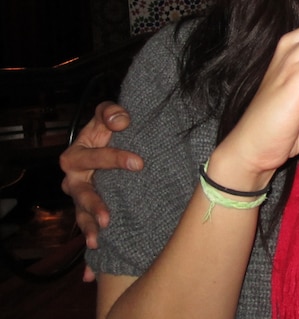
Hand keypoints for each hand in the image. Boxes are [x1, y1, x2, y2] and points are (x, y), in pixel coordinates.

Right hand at [60, 101, 141, 279]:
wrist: (120, 147)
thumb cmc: (117, 131)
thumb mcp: (114, 118)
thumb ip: (113, 113)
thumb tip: (121, 120)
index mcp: (81, 150)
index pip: (92, 151)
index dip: (112, 152)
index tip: (137, 156)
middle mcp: (77, 175)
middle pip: (81, 188)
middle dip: (95, 199)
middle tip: (112, 208)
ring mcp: (82, 195)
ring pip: (81, 212)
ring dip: (89, 224)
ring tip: (100, 235)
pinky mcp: (89, 212)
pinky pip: (87, 229)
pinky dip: (91, 245)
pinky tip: (92, 269)